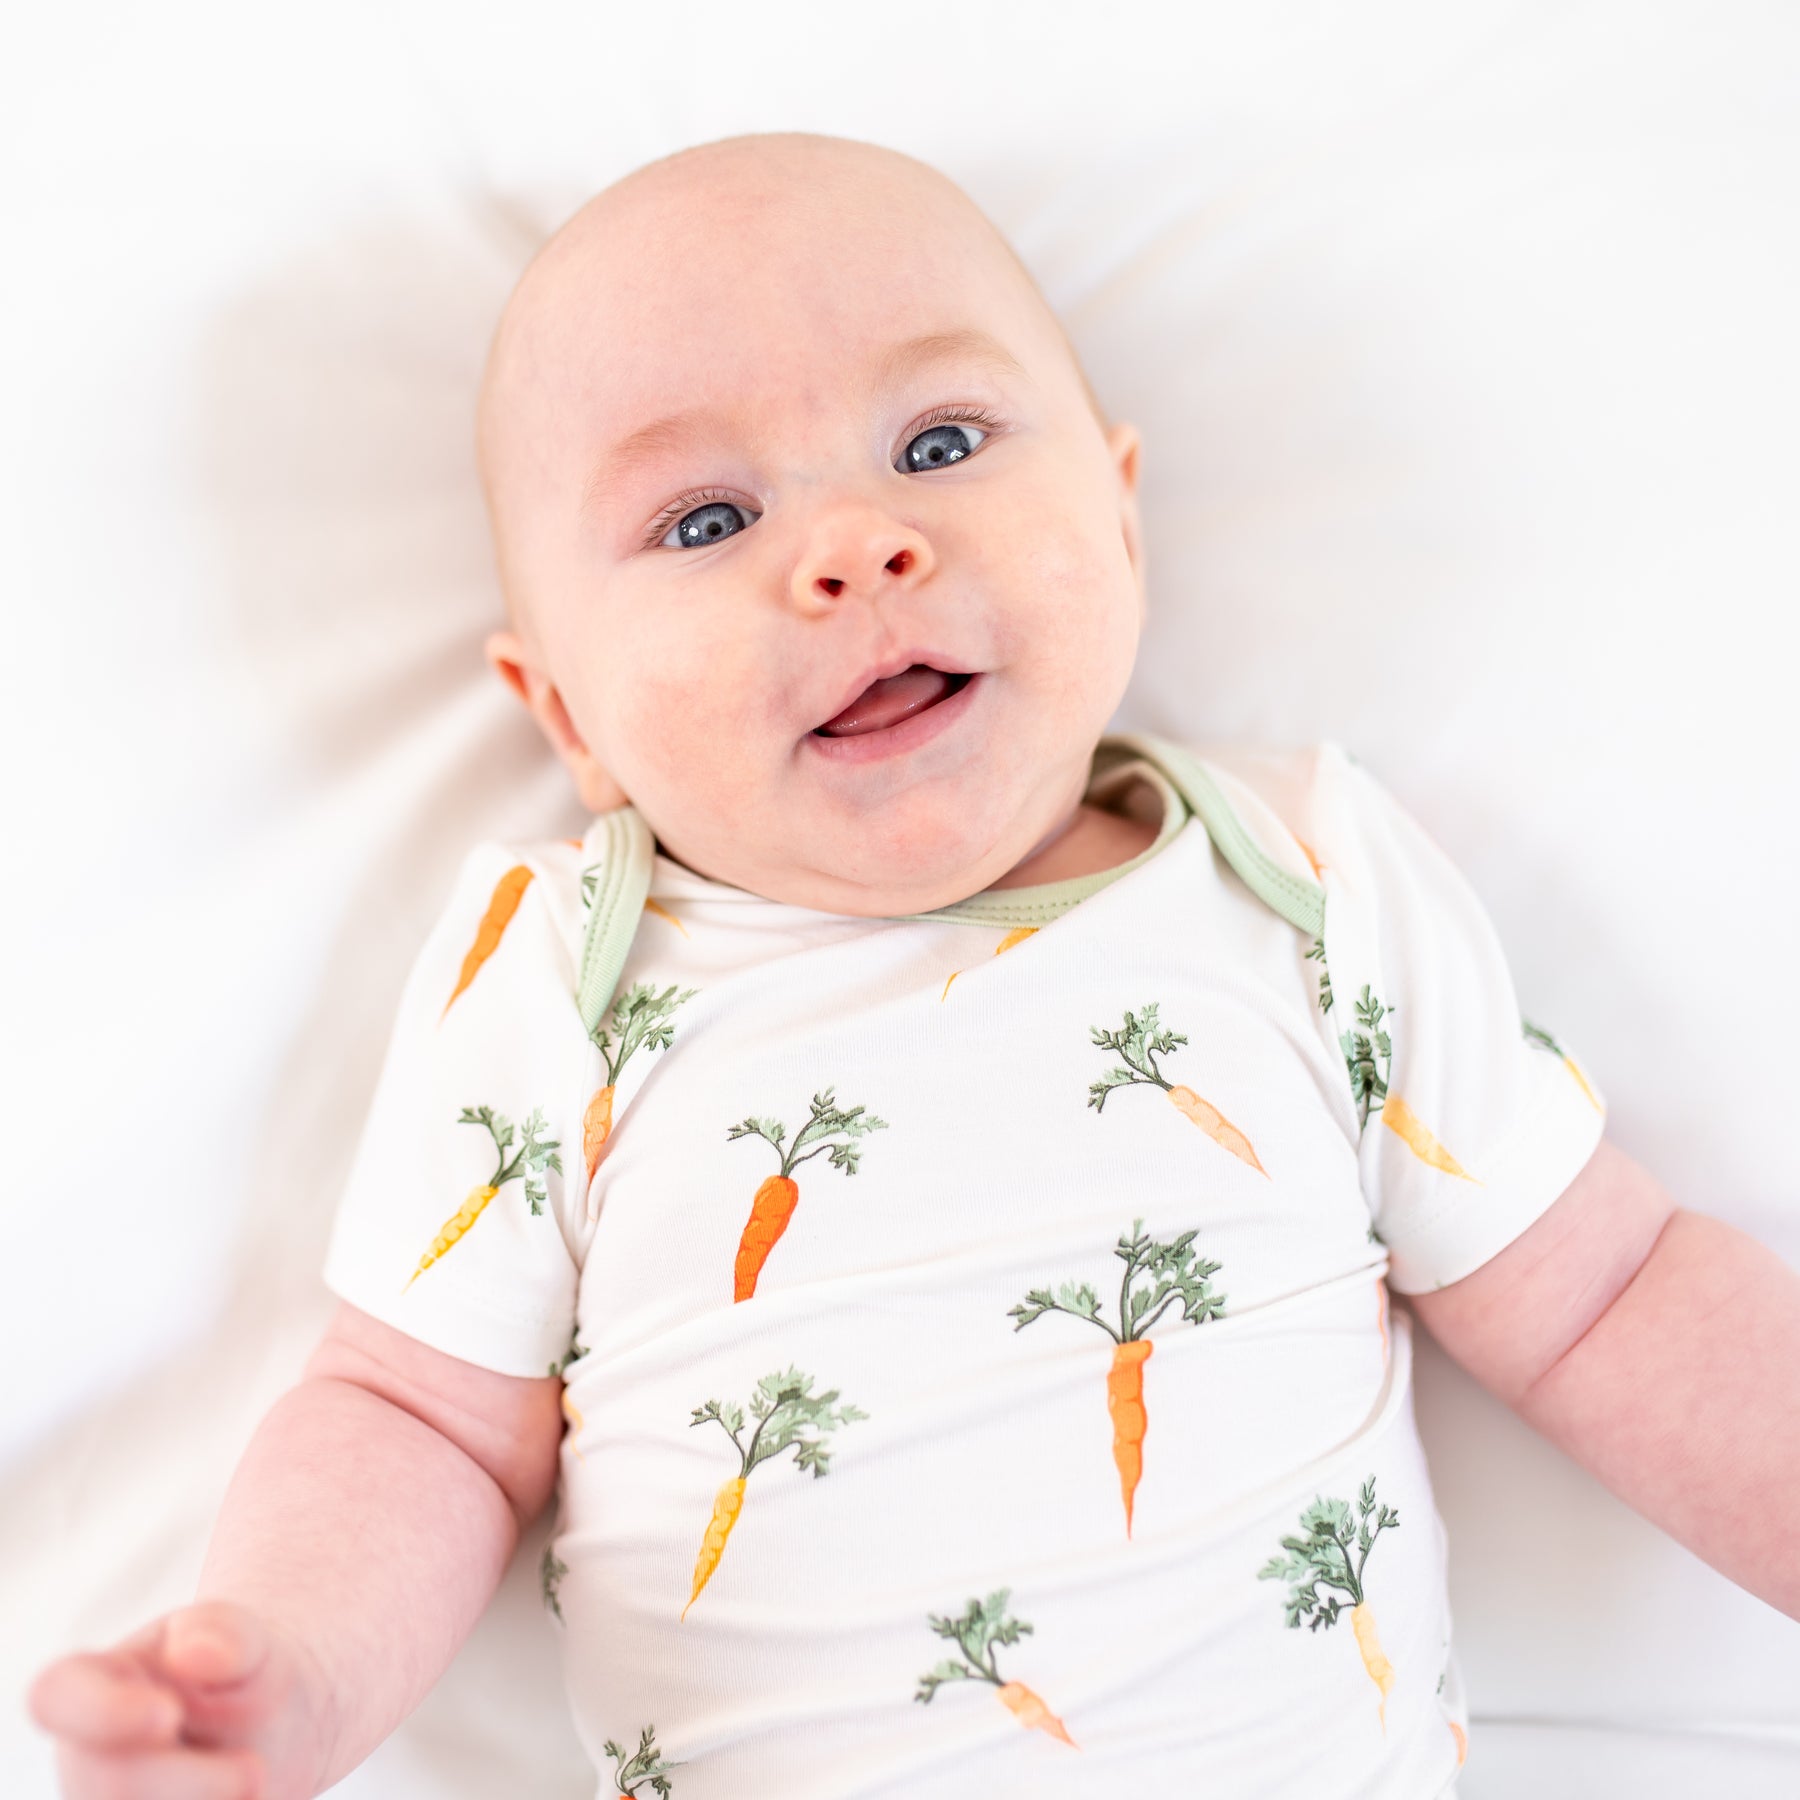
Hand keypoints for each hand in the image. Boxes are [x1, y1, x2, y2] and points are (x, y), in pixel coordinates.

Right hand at [27, 1600, 336, 1799]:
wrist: (272, 1724)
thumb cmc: (243, 1673)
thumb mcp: (246, 1639)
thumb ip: (224, 1636)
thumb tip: (194, 1652)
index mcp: (94, 1683)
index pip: (58, 1696)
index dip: (102, 1711)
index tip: (169, 1713)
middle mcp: (87, 1755)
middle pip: (107, 1786)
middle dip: (191, 1783)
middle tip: (254, 1772)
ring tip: (254, 1786)